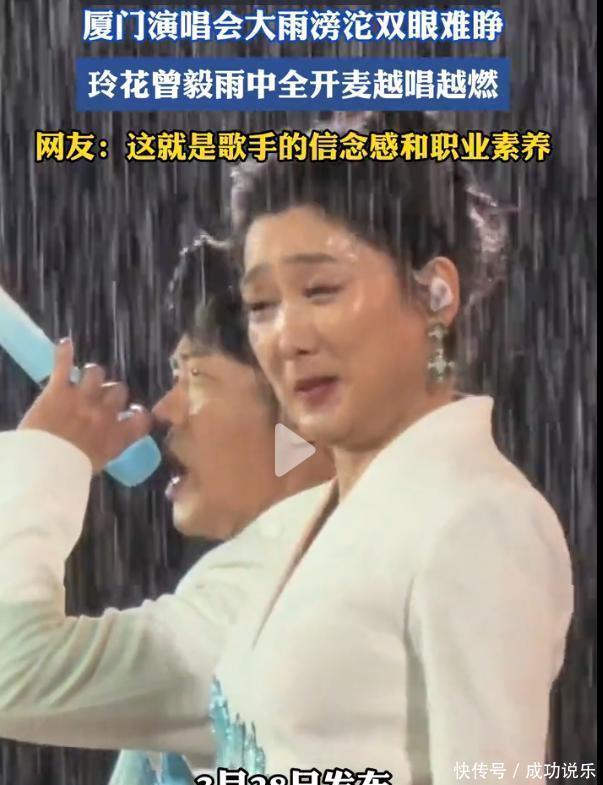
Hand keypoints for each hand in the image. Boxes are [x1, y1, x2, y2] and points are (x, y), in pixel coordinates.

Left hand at [18, 338, 151, 472]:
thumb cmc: (71, 473)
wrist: (48, 465)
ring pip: (96, 373)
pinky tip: (65, 344)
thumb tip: (103, 447)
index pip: (142, 418)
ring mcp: (83, 397)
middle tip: (101, 398)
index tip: (136, 413)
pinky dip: (63, 352)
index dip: (140, 413)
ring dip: (91, 376)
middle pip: (118, 391)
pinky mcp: (60, 389)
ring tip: (83, 378)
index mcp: (118, 434)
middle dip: (111, 393)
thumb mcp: (98, 465)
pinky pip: (64, 364)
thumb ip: (105, 450)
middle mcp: (105, 412)